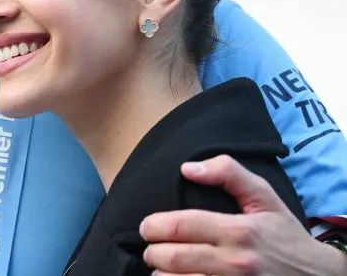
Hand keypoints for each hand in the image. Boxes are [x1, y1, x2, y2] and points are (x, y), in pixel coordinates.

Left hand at [139, 155, 346, 274]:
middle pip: (173, 258)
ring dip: (162, 275)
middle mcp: (235, 262)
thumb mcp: (265, 198)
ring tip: (163, 269)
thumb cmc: (284, 236)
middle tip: (152, 249)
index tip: (148, 227)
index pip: (180, 226)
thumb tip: (188, 168)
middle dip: (153, 252)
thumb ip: (228, 173)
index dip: (154, 226)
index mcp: (238, 231)